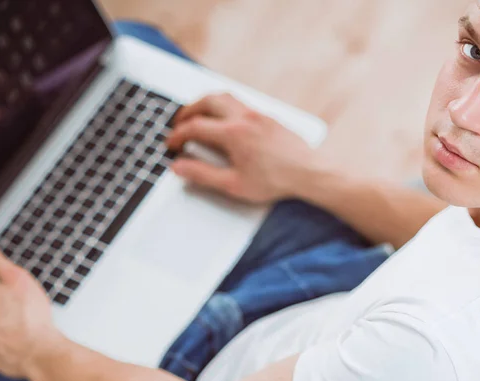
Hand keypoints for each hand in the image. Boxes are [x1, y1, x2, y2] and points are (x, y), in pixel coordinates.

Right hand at [167, 93, 318, 203]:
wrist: (308, 172)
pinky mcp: (267, 116)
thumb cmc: (275, 181)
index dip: (177, 135)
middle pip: (206, 101)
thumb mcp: (233, 185)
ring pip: (224, 96)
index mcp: (232, 134)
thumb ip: (202, 175)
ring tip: (196, 115)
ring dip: (205, 103)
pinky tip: (223, 118)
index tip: (170, 144)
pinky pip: (239, 102)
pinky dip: (223, 105)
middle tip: (178, 124)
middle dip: (187, 111)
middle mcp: (243, 117)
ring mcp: (257, 114)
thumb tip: (179, 167)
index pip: (195, 127)